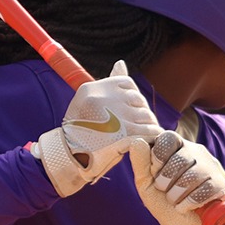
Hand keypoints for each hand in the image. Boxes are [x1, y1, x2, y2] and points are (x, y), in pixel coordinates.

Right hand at [32, 60, 158, 196]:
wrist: (70, 160)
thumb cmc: (81, 132)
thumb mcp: (87, 103)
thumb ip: (107, 86)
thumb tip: (121, 63)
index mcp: (93, 89)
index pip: (127, 84)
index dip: (133, 98)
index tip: (129, 111)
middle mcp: (103, 99)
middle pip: (138, 100)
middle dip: (141, 113)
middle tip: (137, 126)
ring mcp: (115, 115)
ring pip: (146, 115)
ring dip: (148, 126)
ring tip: (141, 135)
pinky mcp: (125, 134)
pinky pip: (150, 130)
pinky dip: (153, 136)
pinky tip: (149, 141)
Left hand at [126, 131, 224, 224]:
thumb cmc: (163, 200)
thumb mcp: (146, 183)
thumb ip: (140, 163)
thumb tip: (137, 141)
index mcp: (177, 147)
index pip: (168, 139)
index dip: (157, 158)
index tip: (154, 174)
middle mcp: (196, 152)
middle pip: (180, 159)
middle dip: (165, 181)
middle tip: (164, 191)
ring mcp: (212, 167)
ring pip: (193, 176)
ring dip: (176, 195)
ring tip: (174, 201)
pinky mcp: (222, 183)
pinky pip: (205, 190)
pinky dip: (190, 203)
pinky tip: (186, 207)